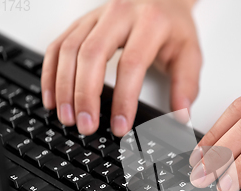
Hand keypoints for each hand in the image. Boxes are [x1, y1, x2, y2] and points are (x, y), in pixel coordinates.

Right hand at [41, 0, 200, 135]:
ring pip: (70, 49)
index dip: (124, 99)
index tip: (120, 126)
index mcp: (150, 23)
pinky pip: (58, 45)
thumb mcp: (190, 53)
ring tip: (67, 117)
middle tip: (86, 125)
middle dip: (85, 95)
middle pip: (92, 54)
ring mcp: (96, 17)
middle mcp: (120, 15)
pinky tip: (53, 97)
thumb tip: (181, 115)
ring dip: (64, 87)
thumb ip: (187, 85)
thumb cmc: (174, 28)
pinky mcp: (81, 22)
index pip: (131, 63)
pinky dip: (50, 72)